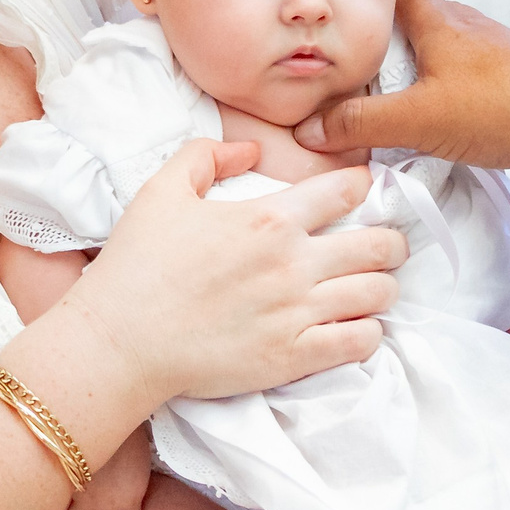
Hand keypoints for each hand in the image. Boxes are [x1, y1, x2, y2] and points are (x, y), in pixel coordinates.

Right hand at [21, 139, 406, 406]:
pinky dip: (368, 331)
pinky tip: (354, 326)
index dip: (363, 187)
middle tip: (383, 245)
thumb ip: (206, 156)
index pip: (347, 188)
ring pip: (379, 293)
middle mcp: (294, 263)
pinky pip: (361, 341)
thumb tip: (249, 151)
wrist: (119, 342)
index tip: (359, 195)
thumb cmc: (136, 265)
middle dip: (390, 241)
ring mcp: (298, 312)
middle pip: (379, 244)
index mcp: (269, 218)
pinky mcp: (293, 357)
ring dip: (382, 286)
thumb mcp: (161, 191)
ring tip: (371, 287)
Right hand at [63, 428, 152, 509]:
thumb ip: (129, 480)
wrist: (106, 411)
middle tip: (88, 502)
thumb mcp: (138, 459)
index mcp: (132, 495)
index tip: (108, 503)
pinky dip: (56, 505)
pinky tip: (55, 492)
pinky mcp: (65, 490)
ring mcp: (85, 499)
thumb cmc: (125, 428)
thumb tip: (123, 484)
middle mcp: (110, 503)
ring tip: (70, 497)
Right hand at [294, 0, 509, 184]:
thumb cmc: (503, 108)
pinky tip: (417, 120)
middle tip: (335, 61)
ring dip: (400, 70)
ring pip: (429, 51)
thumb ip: (361, 122)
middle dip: (372, 36)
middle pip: (406, 19)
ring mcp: (483, 53)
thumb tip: (312, 127)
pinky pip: (450, 78)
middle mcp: (461, 26)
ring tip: (368, 98)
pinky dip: (427, 92)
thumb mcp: (418, 118)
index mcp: (438, 18)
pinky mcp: (499, 82)